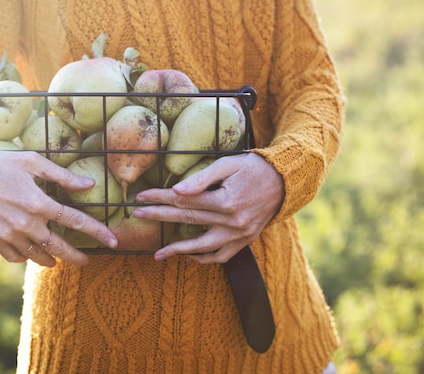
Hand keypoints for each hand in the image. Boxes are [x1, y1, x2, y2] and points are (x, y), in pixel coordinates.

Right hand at [0, 149, 116, 266]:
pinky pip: (16, 257)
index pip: (75, 221)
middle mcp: (25, 223)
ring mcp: (9, 234)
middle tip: (87, 261)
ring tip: (60, 259)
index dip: (97, 232)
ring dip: (53, 260)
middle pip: (59, 247)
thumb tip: (90, 183)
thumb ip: (62, 175)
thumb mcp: (31, 161)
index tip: (112, 242)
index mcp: (38, 202)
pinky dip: (27, 258)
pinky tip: (33, 253)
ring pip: (38, 256)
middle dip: (77, 257)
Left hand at [133, 153, 284, 262]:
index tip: (141, 196)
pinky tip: (188, 254)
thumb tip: (177, 191)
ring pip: (202, 247)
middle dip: (160, 217)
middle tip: (138, 216)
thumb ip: (202, 179)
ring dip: (178, 250)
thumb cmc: (253, 168)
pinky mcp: (245, 241)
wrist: (285, 181)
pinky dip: (203, 258)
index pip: (184, 200)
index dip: (160, 197)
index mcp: (225, 201)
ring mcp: (239, 235)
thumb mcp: (228, 165)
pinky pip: (221, 256)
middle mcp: (232, 222)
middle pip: (187, 220)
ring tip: (157, 253)